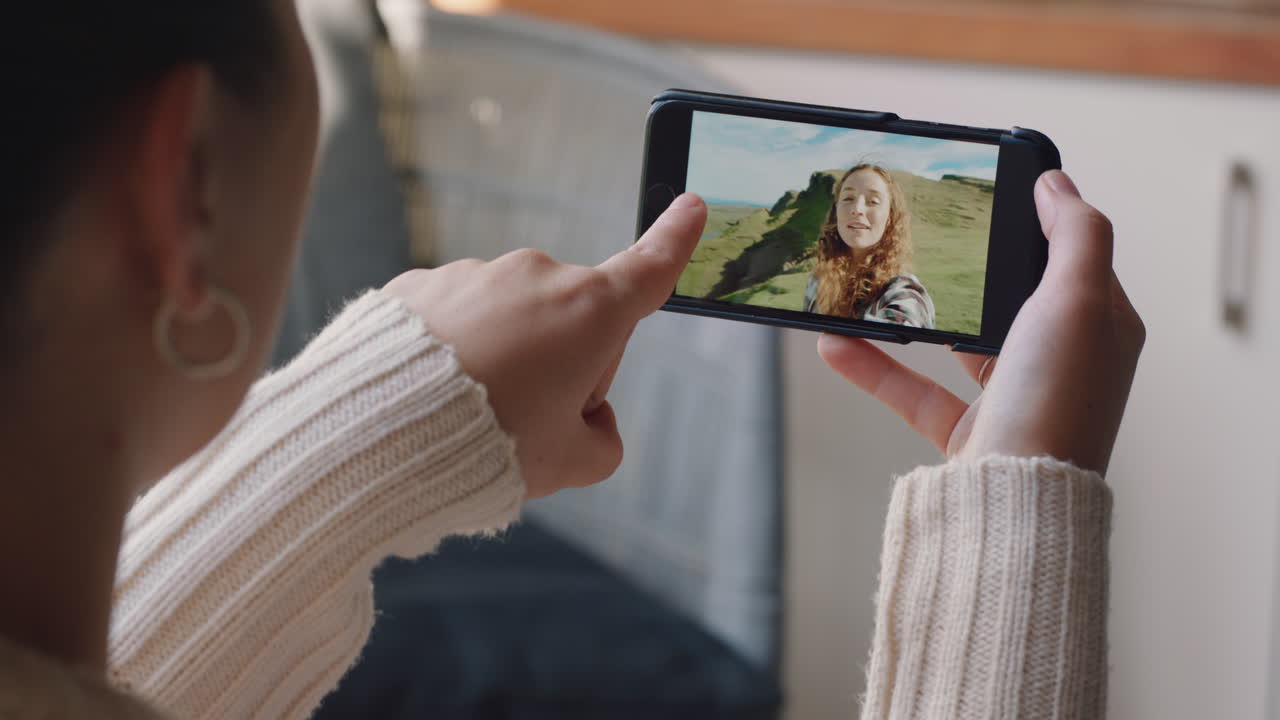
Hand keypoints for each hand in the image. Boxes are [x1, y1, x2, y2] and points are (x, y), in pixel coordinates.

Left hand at [383, 194, 706, 496]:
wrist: (379, 433)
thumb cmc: (490, 446)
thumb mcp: (571, 463)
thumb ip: (602, 441)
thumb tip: (589, 420)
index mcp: (588, 313)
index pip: (649, 268)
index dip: (677, 240)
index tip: (692, 204)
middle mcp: (536, 277)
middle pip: (573, 319)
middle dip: (564, 363)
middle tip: (528, 420)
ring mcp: (475, 275)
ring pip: (510, 320)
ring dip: (504, 357)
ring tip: (468, 412)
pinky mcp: (423, 285)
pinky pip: (457, 318)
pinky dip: (455, 350)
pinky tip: (431, 393)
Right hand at [817, 170, 1143, 474]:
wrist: (1016, 502)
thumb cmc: (1057, 401)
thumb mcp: (1079, 300)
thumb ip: (1074, 233)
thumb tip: (1057, 184)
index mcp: (1100, 329)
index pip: (1071, 259)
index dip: (1035, 223)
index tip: (989, 195)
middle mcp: (1060, 362)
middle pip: (1009, 298)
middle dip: (964, 268)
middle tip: (920, 234)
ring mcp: (1012, 398)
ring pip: (956, 342)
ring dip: (911, 315)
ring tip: (869, 284)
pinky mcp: (968, 432)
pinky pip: (915, 388)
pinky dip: (875, 366)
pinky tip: (835, 342)